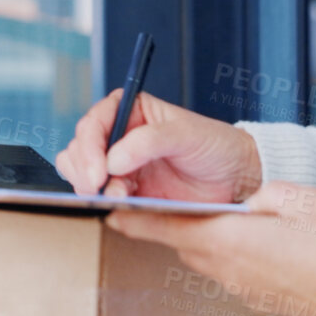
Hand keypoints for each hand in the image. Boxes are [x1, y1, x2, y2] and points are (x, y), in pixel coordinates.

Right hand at [53, 89, 262, 201]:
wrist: (235, 178)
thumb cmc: (215, 145)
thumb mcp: (186, 134)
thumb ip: (149, 141)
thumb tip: (113, 160)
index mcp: (131, 112)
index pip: (95, 122)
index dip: (90, 145)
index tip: (99, 170)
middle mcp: (120, 137)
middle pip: (80, 148)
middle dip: (85, 168)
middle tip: (99, 187)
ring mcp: (120, 166)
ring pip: (81, 172)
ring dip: (90, 186)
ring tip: (116, 195)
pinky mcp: (127, 192)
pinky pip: (100, 196)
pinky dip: (102, 201)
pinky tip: (121, 203)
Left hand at [104, 181, 315, 315]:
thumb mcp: (297, 199)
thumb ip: (261, 197)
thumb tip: (248, 205)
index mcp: (226, 239)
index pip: (163, 226)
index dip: (132, 217)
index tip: (108, 209)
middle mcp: (226, 268)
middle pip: (183, 241)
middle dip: (171, 221)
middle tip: (164, 199)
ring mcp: (243, 287)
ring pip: (207, 256)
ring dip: (204, 237)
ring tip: (217, 215)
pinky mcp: (260, 298)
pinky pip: (232, 270)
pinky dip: (231, 253)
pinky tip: (255, 240)